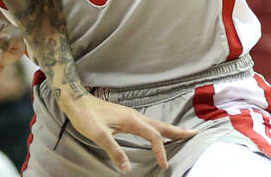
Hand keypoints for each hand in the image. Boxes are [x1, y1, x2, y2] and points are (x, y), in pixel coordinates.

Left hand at [60, 93, 196, 172]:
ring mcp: (130, 115)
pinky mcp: (125, 117)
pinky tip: (155, 133)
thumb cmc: (86, 116)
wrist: (75, 100)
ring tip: (181, 135)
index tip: (164, 164)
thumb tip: (128, 168)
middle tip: (194, 134)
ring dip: (169, 130)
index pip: (153, 136)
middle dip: (177, 131)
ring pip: (154, 124)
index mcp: (131, 119)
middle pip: (160, 125)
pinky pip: (147, 124)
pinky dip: (157, 129)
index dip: (161, 150)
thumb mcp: (98, 135)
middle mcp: (134, 116)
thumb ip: (114, 151)